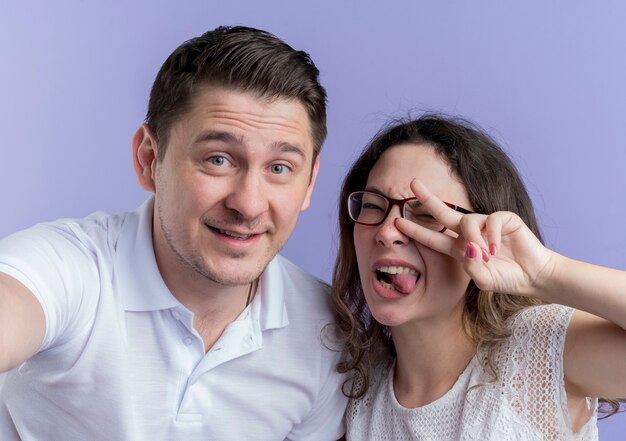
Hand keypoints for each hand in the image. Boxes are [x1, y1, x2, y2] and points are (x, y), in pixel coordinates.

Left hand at [394, 179, 556, 296]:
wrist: (533, 277)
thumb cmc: (507, 278)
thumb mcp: (483, 280)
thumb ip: (471, 267)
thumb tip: (467, 248)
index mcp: (460, 248)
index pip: (433, 237)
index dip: (416, 230)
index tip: (398, 222)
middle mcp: (469, 233)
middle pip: (443, 211)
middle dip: (427, 197)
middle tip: (413, 183)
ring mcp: (486, 224)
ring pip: (468, 221)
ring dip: (473, 239)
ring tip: (486, 255)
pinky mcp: (504, 218)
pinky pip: (491, 221)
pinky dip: (492, 235)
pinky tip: (497, 248)